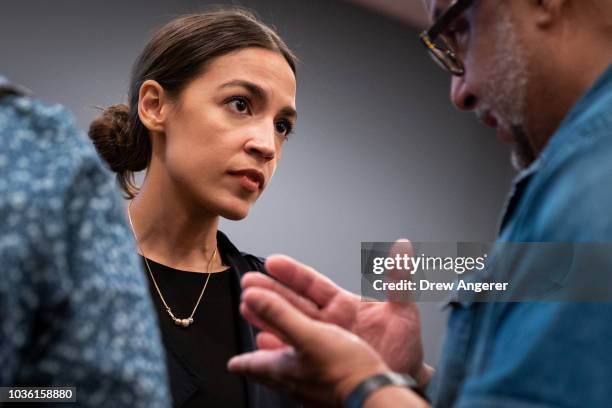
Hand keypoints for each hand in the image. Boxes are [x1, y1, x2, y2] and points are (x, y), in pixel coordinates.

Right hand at [240, 241, 430, 384]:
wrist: (398, 383)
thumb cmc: (404, 347)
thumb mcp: (403, 311)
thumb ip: (398, 279)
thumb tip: (402, 247)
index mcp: (343, 304)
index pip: (312, 284)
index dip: (293, 273)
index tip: (273, 262)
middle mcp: (326, 322)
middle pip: (292, 303)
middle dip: (270, 292)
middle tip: (249, 283)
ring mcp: (319, 343)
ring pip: (287, 326)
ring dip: (266, 316)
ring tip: (247, 307)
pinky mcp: (314, 364)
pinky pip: (291, 355)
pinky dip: (275, 351)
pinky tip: (261, 343)